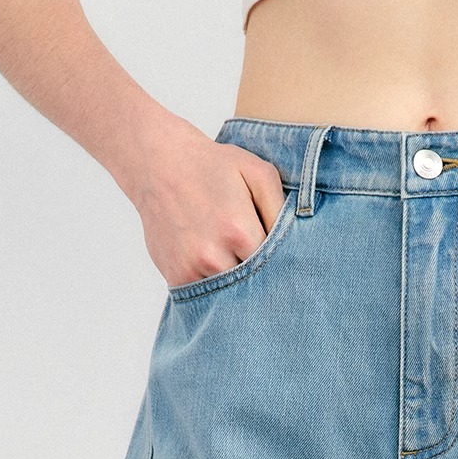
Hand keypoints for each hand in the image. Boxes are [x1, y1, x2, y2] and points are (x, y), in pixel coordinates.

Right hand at [126, 113, 285, 288]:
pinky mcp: (176, 277)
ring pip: (229, 293)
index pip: (274, 264)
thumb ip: (281, 208)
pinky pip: (204, 295)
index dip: (280, 262)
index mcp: (240, 231)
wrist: (157, 163)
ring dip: (236, 285)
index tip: (283, 259)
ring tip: (234, 260)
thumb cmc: (212, 165)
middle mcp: (214, 256)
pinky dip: (213, 285)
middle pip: (252, 284)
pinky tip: (213, 263)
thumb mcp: (257, 172)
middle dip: (260, 277)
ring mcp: (192, 269)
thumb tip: (300, 241)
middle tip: (264, 268)